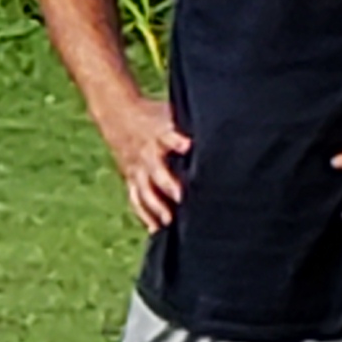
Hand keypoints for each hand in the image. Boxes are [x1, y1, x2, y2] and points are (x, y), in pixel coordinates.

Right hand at [96, 95, 190, 229]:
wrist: (117, 115)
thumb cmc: (154, 115)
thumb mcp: (171, 112)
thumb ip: (190, 125)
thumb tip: (224, 131)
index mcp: (159, 133)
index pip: (167, 136)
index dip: (177, 142)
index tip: (187, 146)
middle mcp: (147, 154)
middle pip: (156, 171)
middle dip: (168, 185)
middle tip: (182, 198)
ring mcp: (137, 168)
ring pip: (144, 190)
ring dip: (156, 206)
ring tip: (168, 221)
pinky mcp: (130, 178)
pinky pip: (136, 198)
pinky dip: (145, 214)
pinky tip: (155, 229)